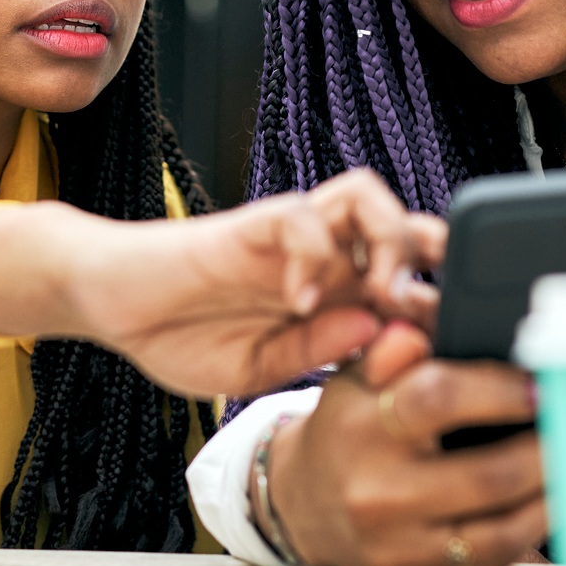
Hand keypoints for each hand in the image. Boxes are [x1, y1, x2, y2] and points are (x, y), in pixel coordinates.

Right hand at [0, 168, 443, 398]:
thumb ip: (316, 352)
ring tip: (378, 295)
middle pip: (410, 225)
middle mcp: (324, 258)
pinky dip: (311, 255)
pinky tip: (296, 300)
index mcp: (337, 298)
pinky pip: (300, 216)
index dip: (444, 308)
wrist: (112, 305)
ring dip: (388, 241)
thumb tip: (379, 335)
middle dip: (438, 261)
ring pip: (367, 196)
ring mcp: (289, 237)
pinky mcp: (251, 223)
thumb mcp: (261, 369)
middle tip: (427, 314)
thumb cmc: (182, 335)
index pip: (415, 282)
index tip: (452, 351)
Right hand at [266, 322, 545, 565]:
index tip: (540, 383)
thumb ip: (393, 352)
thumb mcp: (356, 380)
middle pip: (489, 474)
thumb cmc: (347, 433)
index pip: (440, 398)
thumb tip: (426, 327)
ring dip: (552, 492)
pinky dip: (532, 527)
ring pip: (503, 526)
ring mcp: (400, 547)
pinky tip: (546, 499)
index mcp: (361, 428)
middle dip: (547, 447)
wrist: (307, 507)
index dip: (502, 389)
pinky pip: (496, 558)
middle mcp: (377, 493)